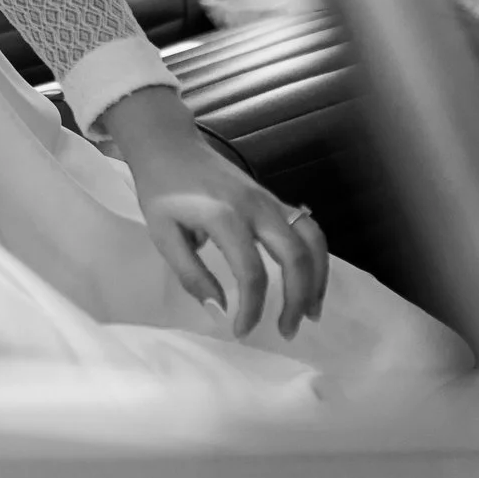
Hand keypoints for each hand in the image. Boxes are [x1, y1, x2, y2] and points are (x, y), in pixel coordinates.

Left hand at [97, 87, 328, 339]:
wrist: (169, 146)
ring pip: (312, 240)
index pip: (251, 272)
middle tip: (287, 331)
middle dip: (298, 299)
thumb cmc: (161, 191)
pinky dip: (316, 258)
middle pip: (295, 256)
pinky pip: (308, 229)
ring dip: (317, 278)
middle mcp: (255, 207)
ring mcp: (269, 200)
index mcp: (224, 216)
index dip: (252, 308)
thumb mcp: (163, 236)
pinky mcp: (273, 199)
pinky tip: (309, 282)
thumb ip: (191, 274)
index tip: (241, 331)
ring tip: (310, 312)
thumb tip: (220, 311)